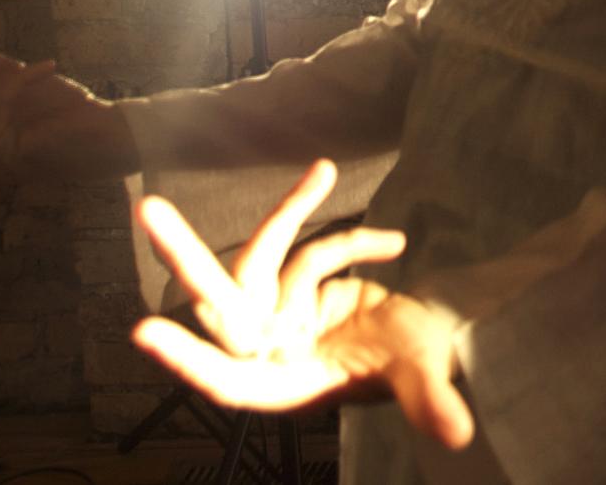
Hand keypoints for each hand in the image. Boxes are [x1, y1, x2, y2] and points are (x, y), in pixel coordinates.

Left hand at [134, 159, 473, 449]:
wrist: (421, 350)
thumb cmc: (409, 373)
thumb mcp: (417, 380)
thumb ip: (429, 402)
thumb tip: (461, 435)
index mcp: (284, 386)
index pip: (225, 376)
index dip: (189, 356)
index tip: (144, 330)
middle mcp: (269, 349)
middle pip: (219, 298)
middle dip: (184, 253)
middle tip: (147, 210)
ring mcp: (280, 315)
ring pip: (265, 256)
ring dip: (289, 212)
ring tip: (323, 172)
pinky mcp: (298, 288)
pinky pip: (313, 250)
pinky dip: (354, 241)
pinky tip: (392, 243)